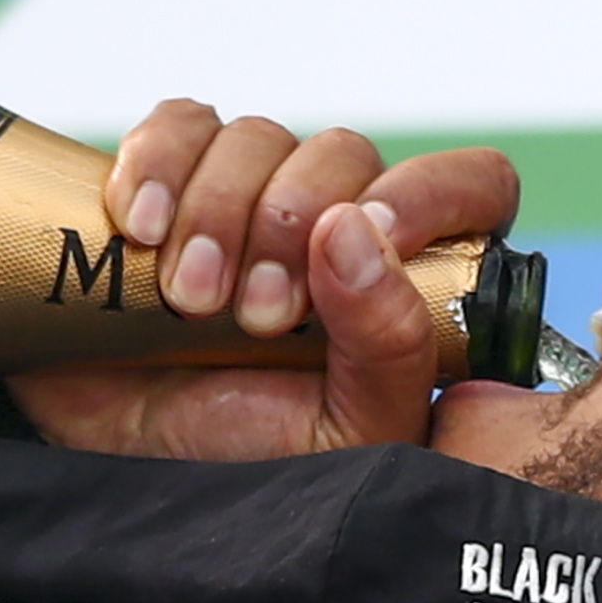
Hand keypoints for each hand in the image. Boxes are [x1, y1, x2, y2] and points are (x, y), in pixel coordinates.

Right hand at [6, 98, 519, 461]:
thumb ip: (388, 343)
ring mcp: (252, 198)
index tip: (374, 233)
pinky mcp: (172, 182)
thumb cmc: (252, 464)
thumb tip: (352, 226)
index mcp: (406, 280)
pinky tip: (139, 227)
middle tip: (256, 317)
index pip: (469, 184)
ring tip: (189, 301)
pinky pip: (177, 127)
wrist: (132, 475)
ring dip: (217, 211)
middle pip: (342, 152)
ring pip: (256, 137)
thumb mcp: (348, 434)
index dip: (432, 190)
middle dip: (290, 227)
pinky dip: (154, 164)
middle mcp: (337, 227)